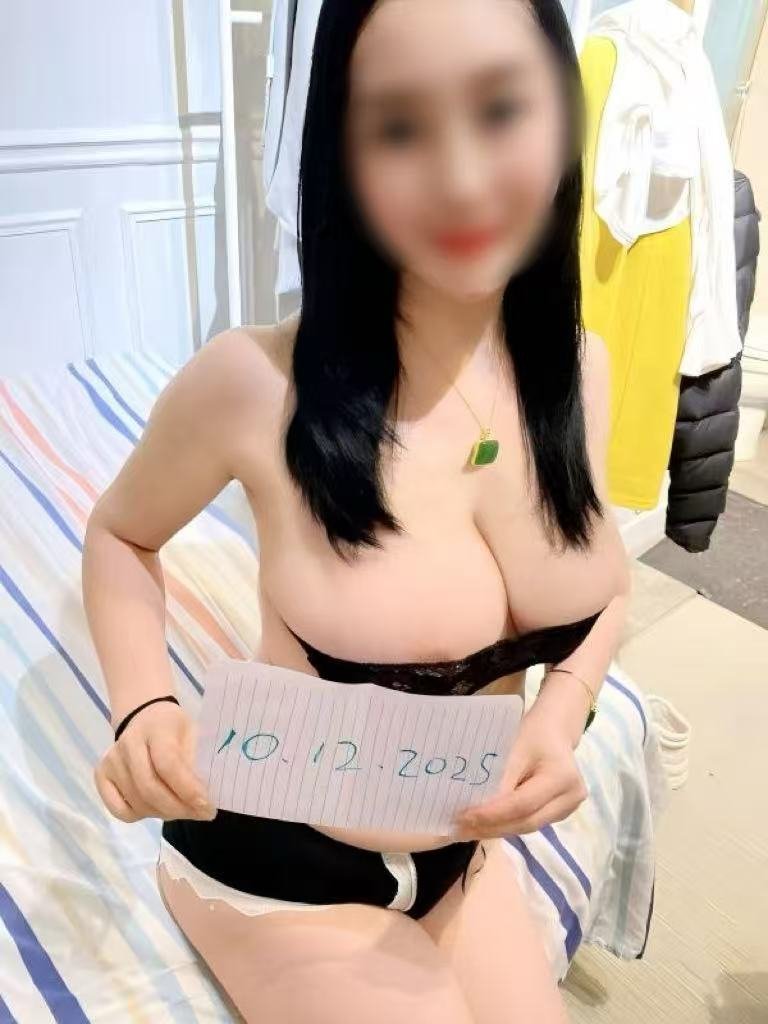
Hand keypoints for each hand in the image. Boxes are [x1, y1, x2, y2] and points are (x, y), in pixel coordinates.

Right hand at [94, 700, 216, 823]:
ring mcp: (111, 760)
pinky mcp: (101, 774)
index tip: (207, 807)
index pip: (168, 764)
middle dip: (178, 808)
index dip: (188, 790)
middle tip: (200, 814)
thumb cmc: (174, 729)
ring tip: (183, 810)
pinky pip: (119, 809)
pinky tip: (157, 808)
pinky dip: (141, 816)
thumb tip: (206, 798)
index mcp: (156, 728)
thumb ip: (197, 763)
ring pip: (137, 802)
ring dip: (165, 814)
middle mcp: (128, 743)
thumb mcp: (193, 734)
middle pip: (150, 788)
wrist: (145, 718)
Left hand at [451, 709, 587, 839]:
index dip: (492, 814)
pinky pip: (530, 822)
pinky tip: (485, 825)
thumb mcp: (513, 747)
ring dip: (496, 830)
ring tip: (467, 830)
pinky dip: (507, 824)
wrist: (554, 729)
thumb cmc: (532, 732)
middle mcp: (571, 797)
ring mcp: (568, 808)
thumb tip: (474, 807)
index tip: (462, 817)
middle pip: (526, 821)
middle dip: (490, 828)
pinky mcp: (560, 813)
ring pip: (527, 827)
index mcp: (562, 777)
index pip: (522, 804)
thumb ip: (499, 778)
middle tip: (459, 829)